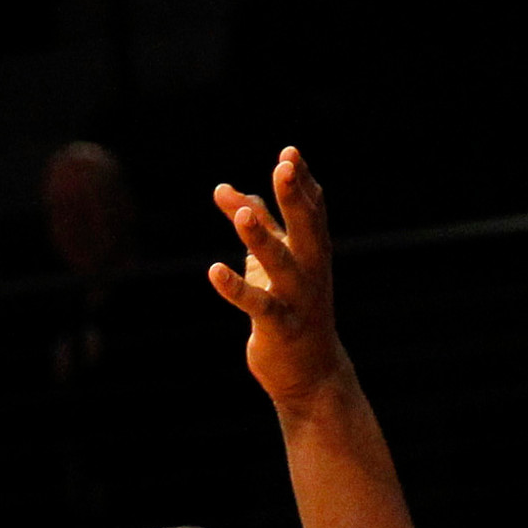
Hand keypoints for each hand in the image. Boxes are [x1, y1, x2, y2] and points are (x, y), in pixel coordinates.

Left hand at [210, 149, 346, 411]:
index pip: (313, 210)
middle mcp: (311, 272)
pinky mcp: (280, 328)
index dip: (303, 182)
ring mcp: (298, 300)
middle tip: (285, 165)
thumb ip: (253, 223)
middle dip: (295, 197)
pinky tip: (214, 270)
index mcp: (313, 252)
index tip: (289, 152)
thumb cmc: (290, 308)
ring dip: (261, 239)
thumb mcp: (270, 262)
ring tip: (243, 214)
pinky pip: (258, 306)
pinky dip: (236, 288)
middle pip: (306, 228)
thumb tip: (222, 189)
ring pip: (280, 264)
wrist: (311, 374)